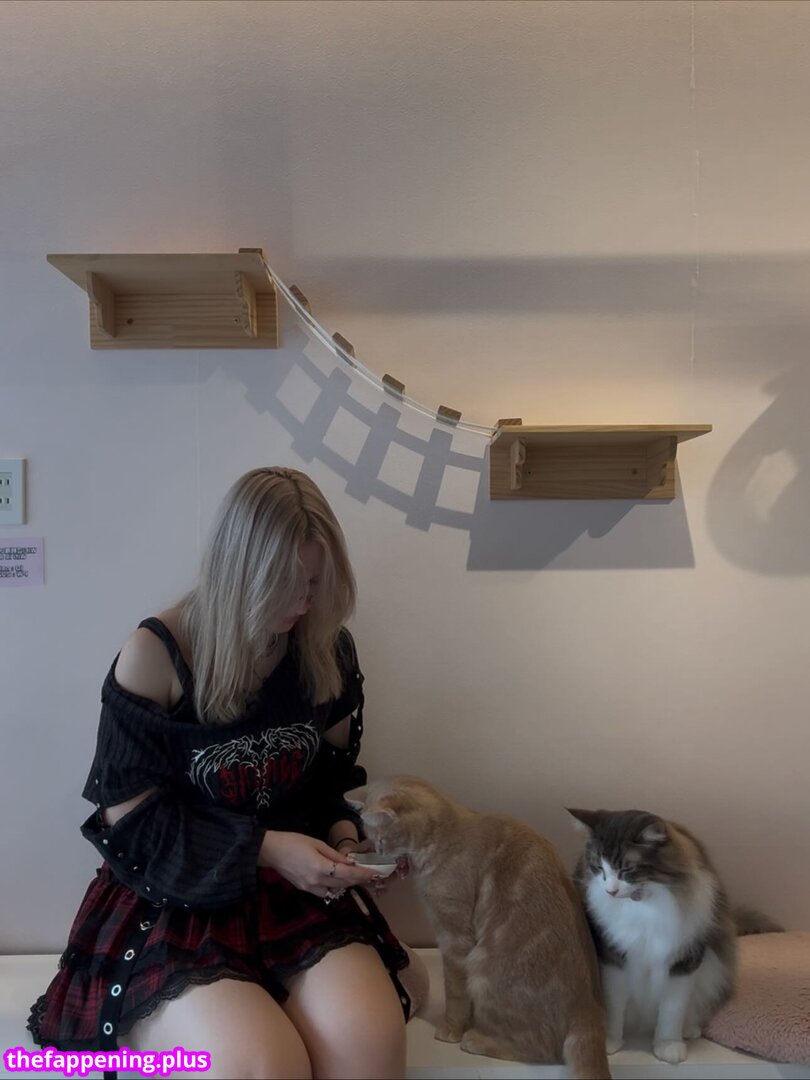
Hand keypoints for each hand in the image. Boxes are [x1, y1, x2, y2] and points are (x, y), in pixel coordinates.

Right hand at [259, 831, 379, 897]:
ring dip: (346, 884)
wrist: (271, 851)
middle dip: (357, 880)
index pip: (346, 874)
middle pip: (343, 884)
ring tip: (354, 877)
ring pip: (334, 891)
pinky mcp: (305, 890)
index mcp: (320, 868)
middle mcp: (316, 882)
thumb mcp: (317, 843)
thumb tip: (350, 863)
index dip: (362, 875)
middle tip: (369, 875)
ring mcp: (310, 888)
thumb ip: (334, 855)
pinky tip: (337, 880)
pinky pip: (324, 892)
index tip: (374, 874)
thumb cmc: (294, 841)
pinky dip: (334, 887)